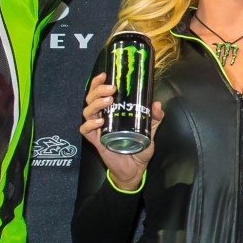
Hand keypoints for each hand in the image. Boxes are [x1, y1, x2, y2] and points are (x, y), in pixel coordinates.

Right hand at [78, 75, 159, 190]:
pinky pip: (85, 130)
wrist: (135, 168)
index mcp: (111, 111)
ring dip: (96, 104)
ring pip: (87, 112)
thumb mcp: (150, 129)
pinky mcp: (96, 141)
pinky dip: (90, 125)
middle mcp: (102, 117)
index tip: (105, 74)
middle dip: (97, 90)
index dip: (98, 82)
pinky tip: (99, 122)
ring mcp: (98, 129)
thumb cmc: (138, 146)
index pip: (99, 93)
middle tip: (111, 88)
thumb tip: (157, 104)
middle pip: (90, 99)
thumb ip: (154, 117)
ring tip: (108, 100)